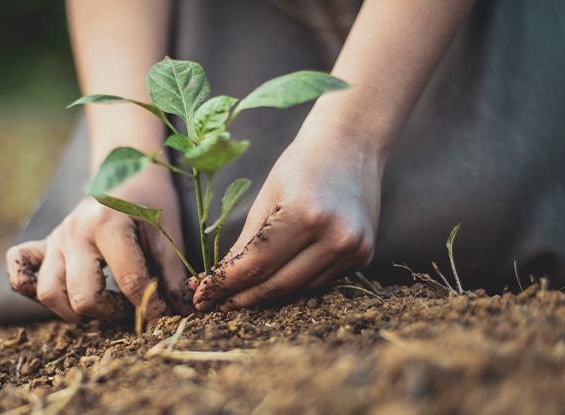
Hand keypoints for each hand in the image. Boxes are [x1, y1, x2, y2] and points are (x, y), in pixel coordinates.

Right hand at [7, 168, 191, 321]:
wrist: (126, 171)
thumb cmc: (150, 202)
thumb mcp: (168, 233)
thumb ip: (172, 275)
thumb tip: (182, 315)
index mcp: (107, 224)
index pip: (129, 283)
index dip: (151, 307)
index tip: (163, 316)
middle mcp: (74, 232)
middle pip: (81, 297)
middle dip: (111, 313)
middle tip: (130, 306)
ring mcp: (55, 239)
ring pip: (48, 293)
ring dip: (75, 311)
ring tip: (102, 304)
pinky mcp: (43, 244)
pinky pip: (20, 271)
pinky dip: (30, 288)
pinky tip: (61, 293)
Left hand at [191, 133, 383, 310]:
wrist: (351, 145)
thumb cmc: (301, 166)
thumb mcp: (266, 198)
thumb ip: (244, 244)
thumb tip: (216, 282)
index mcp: (305, 215)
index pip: (255, 265)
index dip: (224, 286)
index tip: (200, 297)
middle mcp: (335, 237)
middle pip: (277, 285)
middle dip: (241, 298)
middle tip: (213, 303)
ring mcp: (353, 249)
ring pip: (298, 289)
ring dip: (267, 293)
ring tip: (239, 292)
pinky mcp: (364, 255)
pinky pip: (319, 281)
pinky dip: (295, 282)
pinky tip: (278, 275)